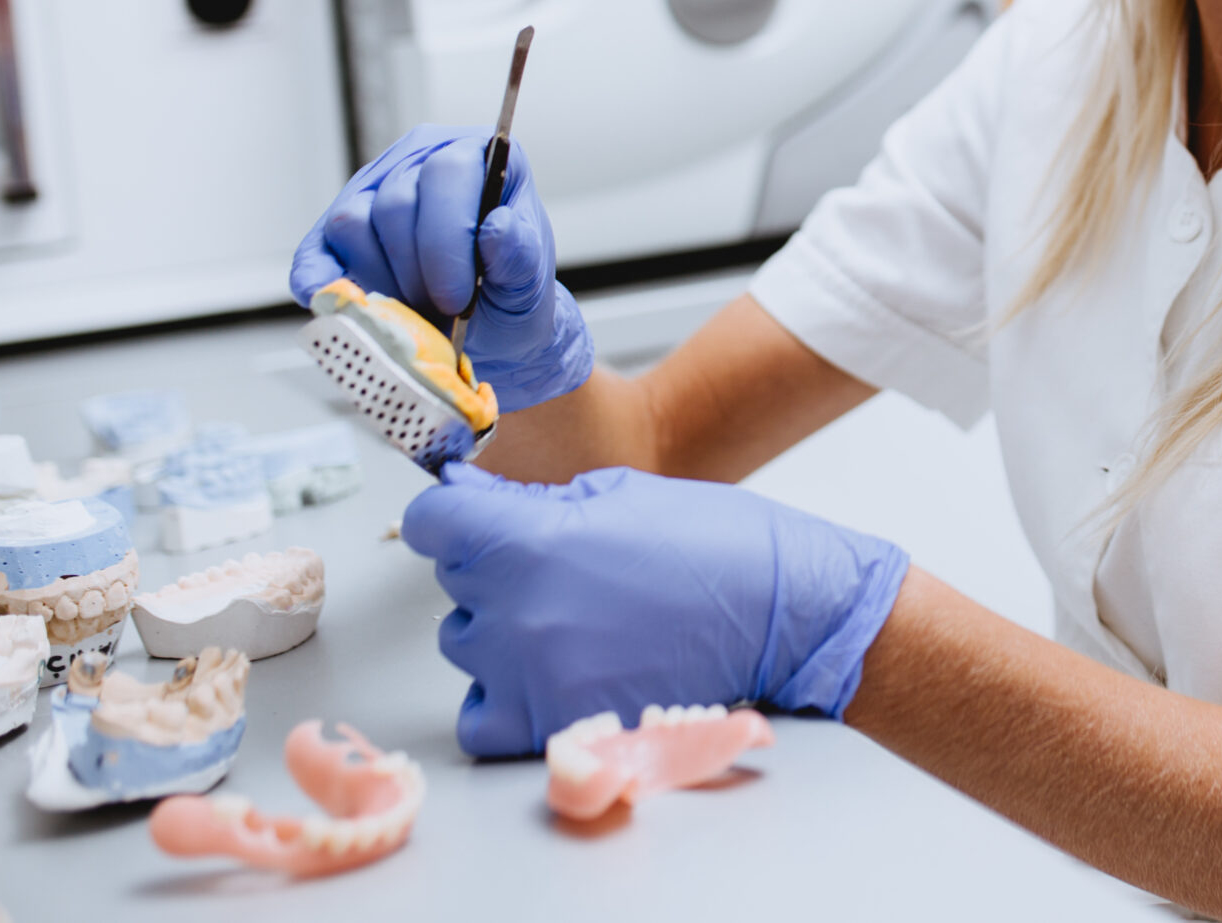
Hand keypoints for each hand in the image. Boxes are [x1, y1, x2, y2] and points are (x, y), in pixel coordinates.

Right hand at [289, 124, 591, 410]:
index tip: (457, 298)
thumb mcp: (530, 285)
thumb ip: (519, 257)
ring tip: (415, 310)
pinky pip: (315, 250)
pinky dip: (325, 283)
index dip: (447, 239)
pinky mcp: (335, 231)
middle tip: (437, 312)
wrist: (486, 327)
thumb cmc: (510, 296)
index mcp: (481, 157)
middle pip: (394, 203)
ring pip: (352, 224)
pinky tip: (348, 308)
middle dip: (415, 272)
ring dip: (380, 281)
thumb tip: (498, 227)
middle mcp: (421, 160)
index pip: (448, 172)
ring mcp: (373, 190)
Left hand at [401, 462, 910, 757]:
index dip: (454, 514)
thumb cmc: (721, 545)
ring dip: (503, 631)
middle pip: (454, 582)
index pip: (433, 521)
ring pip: (466, 646)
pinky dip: (503, 698)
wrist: (788, 615)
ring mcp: (535, 677)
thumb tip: (478, 506)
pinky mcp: (555, 727)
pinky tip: (549, 673)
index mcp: (533, 540)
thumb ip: (537, 504)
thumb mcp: (622, 493)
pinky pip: (481, 718)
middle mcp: (521, 612)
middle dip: (492, 568)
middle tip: (557, 567)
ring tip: (571, 620)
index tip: (471, 518)